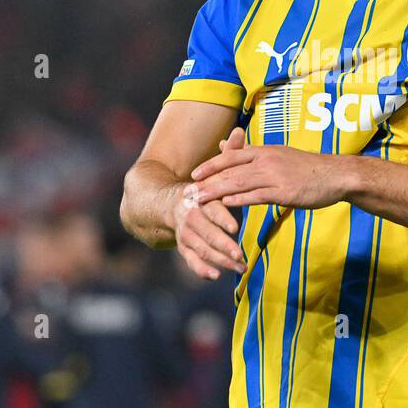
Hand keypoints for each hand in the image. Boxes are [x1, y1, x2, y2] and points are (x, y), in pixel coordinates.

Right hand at [172, 141, 245, 279]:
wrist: (167, 203)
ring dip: (218, 260)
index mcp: (197, 198)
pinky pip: (191, 260)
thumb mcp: (214, 170)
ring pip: (199, 250)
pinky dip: (201, 269)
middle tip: (240, 255)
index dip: (221, 217)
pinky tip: (215, 276)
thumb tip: (241, 131)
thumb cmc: (203, 187)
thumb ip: (229, 155)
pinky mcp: (184, 247)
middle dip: (222, 245)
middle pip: (204, 233)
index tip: (235, 226)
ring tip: (238, 267)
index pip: (209, 208)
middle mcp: (188, 217)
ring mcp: (184, 234)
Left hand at [190, 126, 345, 209]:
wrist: (335, 175)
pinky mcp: (285, 192)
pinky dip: (240, 199)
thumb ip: (252, 152)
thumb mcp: (278, 154)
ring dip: (216, 192)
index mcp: (265, 150)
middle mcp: (267, 160)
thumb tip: (224, 144)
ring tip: (199, 201)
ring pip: (239, 183)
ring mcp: (276, 176)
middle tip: (189, 193)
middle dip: (207, 182)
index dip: (211, 165)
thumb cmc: (307, 168)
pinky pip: (257, 195)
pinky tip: (226, 204)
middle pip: (231, 170)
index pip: (232, 155)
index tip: (194, 174)